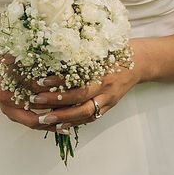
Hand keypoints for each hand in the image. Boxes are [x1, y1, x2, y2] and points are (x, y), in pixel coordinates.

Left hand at [0, 45, 146, 132]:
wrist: (138, 62)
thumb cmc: (113, 52)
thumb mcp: (97, 49)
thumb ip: (77, 54)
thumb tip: (47, 54)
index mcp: (101, 70)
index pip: (78, 80)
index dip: (58, 82)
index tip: (39, 81)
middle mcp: (105, 87)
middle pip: (80, 99)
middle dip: (56, 102)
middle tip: (35, 100)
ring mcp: (108, 99)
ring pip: (85, 114)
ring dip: (63, 118)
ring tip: (43, 118)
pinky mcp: (108, 107)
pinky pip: (90, 118)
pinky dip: (74, 122)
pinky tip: (58, 125)